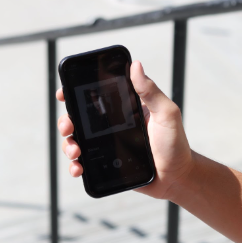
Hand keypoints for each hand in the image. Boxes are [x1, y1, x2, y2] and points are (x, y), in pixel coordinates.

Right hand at [56, 61, 193, 199]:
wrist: (177, 177)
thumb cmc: (175, 144)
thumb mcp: (167, 114)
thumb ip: (151, 92)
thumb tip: (136, 65)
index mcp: (124, 109)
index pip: (96, 96)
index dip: (76, 93)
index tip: (65, 92)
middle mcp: (112, 126)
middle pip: (79, 119)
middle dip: (66, 120)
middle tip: (68, 125)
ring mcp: (107, 145)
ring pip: (77, 141)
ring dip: (68, 144)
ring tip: (75, 150)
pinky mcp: (106, 164)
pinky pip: (85, 163)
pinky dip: (75, 166)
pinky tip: (78, 169)